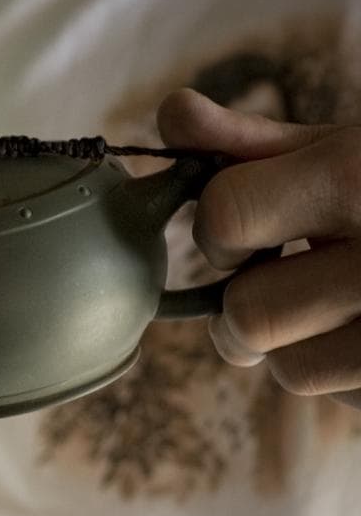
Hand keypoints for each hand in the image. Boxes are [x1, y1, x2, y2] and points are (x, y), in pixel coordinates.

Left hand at [158, 88, 360, 408]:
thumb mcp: (356, 149)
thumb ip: (260, 143)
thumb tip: (172, 113)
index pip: (224, 217)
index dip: (217, 227)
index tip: (242, 228)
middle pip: (249, 315)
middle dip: (250, 302)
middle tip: (285, 278)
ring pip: (290, 370)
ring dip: (299, 344)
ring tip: (345, 305)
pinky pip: (344, 401)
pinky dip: (348, 375)